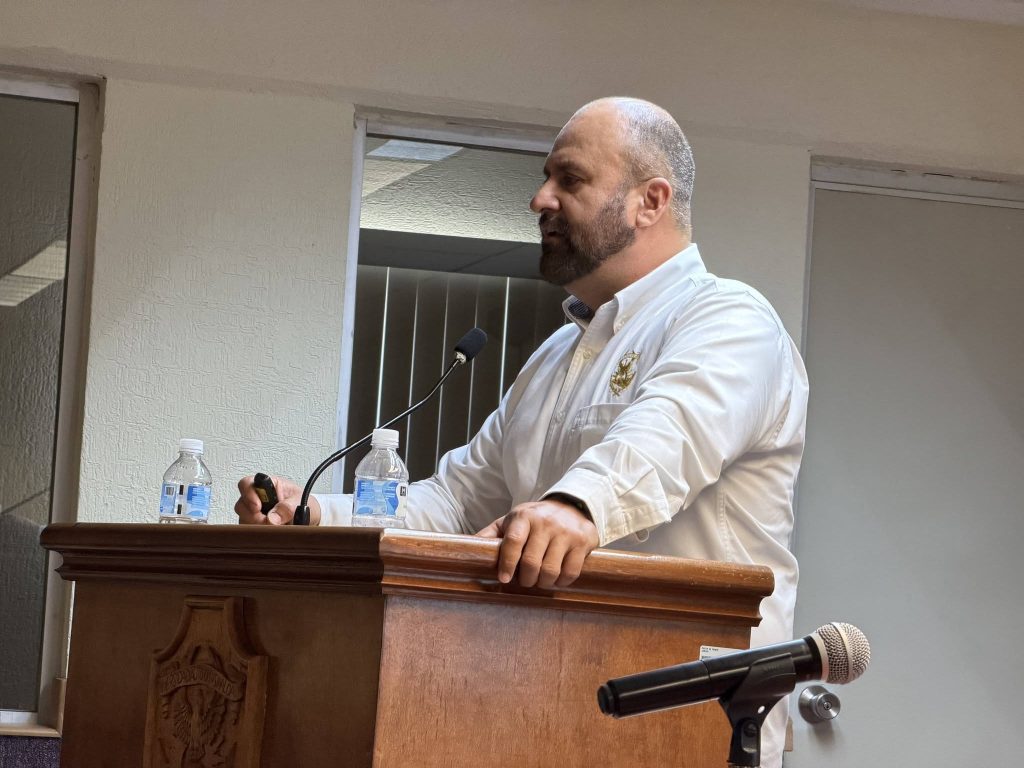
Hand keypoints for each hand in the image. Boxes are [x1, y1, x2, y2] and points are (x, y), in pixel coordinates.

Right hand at [234, 475, 319, 524]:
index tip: (257, 507)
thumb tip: (272, 518)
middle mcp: (257, 497)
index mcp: (267, 484)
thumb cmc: (304, 502)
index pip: (247, 484)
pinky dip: (258, 533)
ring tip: (275, 527)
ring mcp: (254, 512)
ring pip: (243, 519)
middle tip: (268, 522)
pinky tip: (270, 532)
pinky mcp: (254, 525)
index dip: (248, 494)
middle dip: (253, 517)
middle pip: (241, 505)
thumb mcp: (301, 501)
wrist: (309, 516)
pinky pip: (248, 530)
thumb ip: (287, 507)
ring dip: (256, 526)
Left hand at [476, 499, 598, 587]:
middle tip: (525, 581)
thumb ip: (490, 534)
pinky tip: (556, 578)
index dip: (507, 564)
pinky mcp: (583, 541)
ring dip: (543, 583)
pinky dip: (561, 582)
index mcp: (523, 517)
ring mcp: (566, 532)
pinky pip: (571, 572)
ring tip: (539, 581)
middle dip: (526, 579)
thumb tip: (465, 551)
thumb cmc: (535, 518)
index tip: (504, 579)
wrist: (572, 504)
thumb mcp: (511, 521)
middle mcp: (546, 522)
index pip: (513, 543)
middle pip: (531, 562)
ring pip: (551, 570)